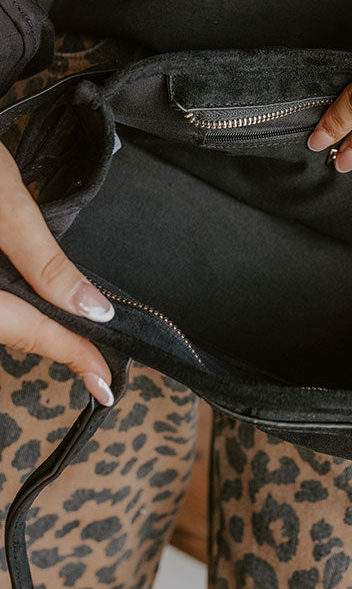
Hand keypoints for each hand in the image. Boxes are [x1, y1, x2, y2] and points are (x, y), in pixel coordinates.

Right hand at [0, 142, 114, 404]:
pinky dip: (12, 306)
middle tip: (95, 360)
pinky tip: (33, 300)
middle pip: (8, 330)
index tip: (104, 383)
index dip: (72, 355)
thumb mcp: (5, 204)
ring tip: (74, 334)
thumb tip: (92, 309)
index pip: (28, 331)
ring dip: (31, 324)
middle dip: (52, 342)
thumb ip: (45, 261)